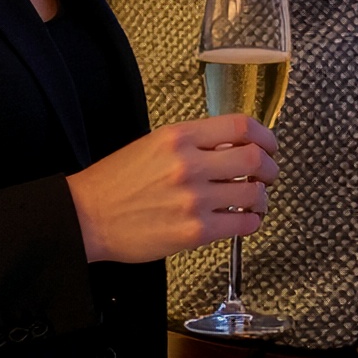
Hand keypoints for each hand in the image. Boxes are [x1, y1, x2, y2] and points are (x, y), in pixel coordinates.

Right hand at [66, 115, 277, 264]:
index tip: (270, 145)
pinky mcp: (194, 231)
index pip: (240, 126)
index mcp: (180, 136)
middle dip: (270, 168)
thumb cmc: (117, 182)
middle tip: (268, 174)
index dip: (265, 135)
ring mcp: (193, 199)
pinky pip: (241, 224)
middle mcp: (190, 164)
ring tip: (256, 200)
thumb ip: (194, 142)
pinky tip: (245, 220)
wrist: (87, 217)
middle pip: (254, 158)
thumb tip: (232, 146)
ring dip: (262, 197)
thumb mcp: (155, 144)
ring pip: (253, 193)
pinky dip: (251, 221)